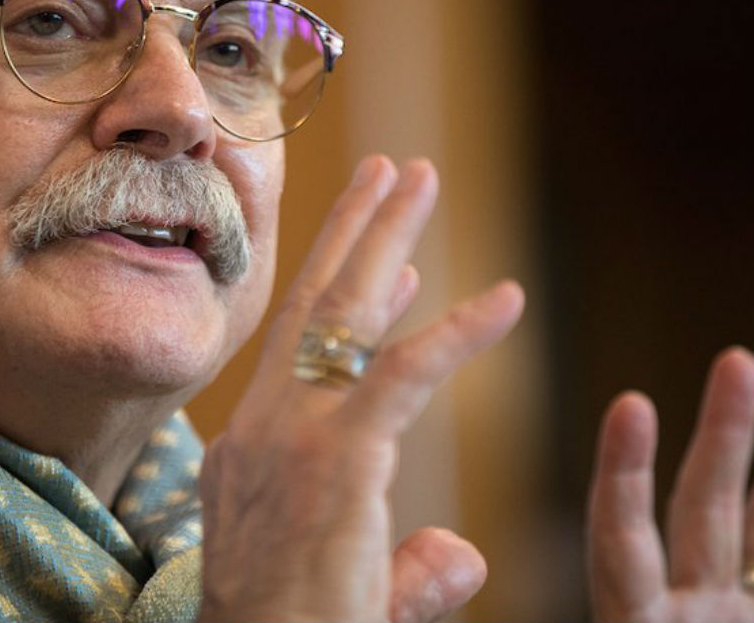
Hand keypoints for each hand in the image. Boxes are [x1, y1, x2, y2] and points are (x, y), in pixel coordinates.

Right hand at [197, 155, 523, 621]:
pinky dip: (457, 333)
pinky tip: (507, 299)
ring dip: (385, 237)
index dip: (346, 300)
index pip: (301, 353)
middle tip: (387, 174)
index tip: (390, 267)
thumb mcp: (347, 586)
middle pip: (312, 307)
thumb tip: (462, 548)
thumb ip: (409, 563)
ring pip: (343, 314)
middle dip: (352, 232)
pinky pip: (402, 375)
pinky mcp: (337, 457)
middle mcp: (262, 428)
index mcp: (249, 452)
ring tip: (417, 177)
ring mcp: (292, 435)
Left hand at [588, 346, 753, 621]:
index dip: (625, 473)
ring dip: (743, 447)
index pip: (621, 540)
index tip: (632, 404)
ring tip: (749, 370)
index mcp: (632, 622)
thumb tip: (629, 607)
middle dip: (724, 434)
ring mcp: (724, 613)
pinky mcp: (753, 610)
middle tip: (737, 361)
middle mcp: (684, 614)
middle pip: (703, 506)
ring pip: (750, 525)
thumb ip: (620, 613)